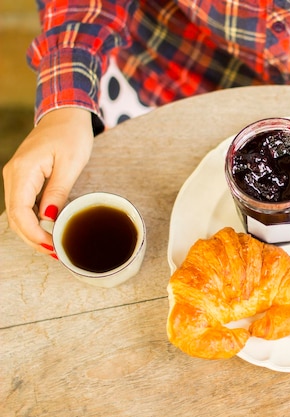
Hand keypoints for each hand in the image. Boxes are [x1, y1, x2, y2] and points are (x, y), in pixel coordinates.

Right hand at [3, 108, 93, 254]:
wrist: (65, 116)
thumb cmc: (70, 135)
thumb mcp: (70, 164)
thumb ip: (58, 192)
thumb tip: (49, 219)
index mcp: (23, 171)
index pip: (20, 212)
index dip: (34, 233)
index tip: (52, 247)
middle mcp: (14, 176)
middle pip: (16, 217)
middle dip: (33, 238)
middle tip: (56, 254)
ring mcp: (17, 177)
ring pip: (18, 213)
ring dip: (33, 232)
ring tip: (54, 247)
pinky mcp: (24, 179)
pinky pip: (24, 205)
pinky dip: (34, 220)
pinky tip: (49, 231)